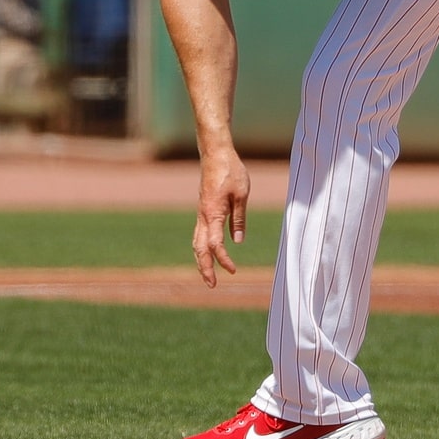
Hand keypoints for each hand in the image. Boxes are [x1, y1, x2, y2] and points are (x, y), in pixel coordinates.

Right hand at [193, 147, 249, 287]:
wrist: (215, 153)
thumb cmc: (231, 171)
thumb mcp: (242, 195)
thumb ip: (239, 219)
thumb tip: (237, 242)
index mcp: (213, 213)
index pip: (215, 244)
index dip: (223, 260)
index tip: (233, 270)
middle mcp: (203, 216)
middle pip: (199, 248)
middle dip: (204, 268)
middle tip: (212, 285)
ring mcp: (201, 213)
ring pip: (196, 242)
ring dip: (201, 260)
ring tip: (208, 275)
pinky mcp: (203, 209)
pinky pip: (199, 233)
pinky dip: (201, 247)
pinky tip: (209, 253)